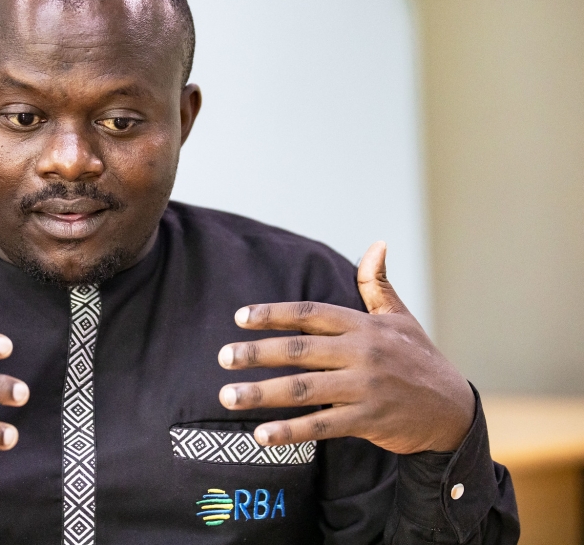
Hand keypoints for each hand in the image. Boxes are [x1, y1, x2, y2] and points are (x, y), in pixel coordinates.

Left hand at [217, 242, 473, 454]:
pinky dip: (290, 431)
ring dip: (262, 393)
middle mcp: (363, 353)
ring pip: (304, 389)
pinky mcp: (369, 420)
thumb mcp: (400, 318)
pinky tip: (262, 434)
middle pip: (300, 351)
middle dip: (256, 353)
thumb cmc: (419, 360)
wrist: (455, 410)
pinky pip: (322, 426)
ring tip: (228, 396)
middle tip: (222, 357)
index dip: (274, 314)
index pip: (310, 314)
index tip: (240, 317)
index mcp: (364, 326)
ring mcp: (366, 387)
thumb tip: (377, 244)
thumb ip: (377, 284)